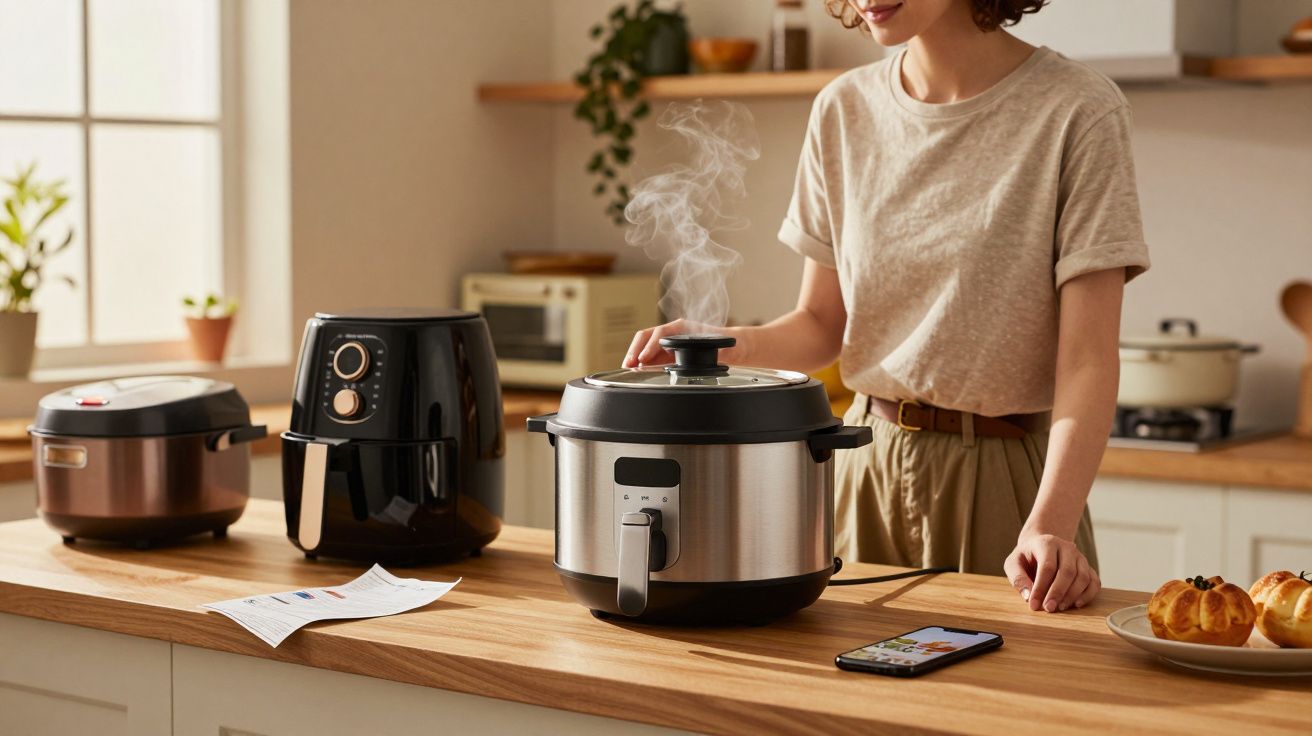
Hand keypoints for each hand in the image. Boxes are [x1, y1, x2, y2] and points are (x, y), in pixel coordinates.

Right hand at [622, 319, 745, 367]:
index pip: (661, 333)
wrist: (735, 347)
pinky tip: (637, 369)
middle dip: (636, 350)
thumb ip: (715, 352)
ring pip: (645, 344)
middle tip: (628, 364)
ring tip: (628, 368)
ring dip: (635, 355)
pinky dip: (641, 361)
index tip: (643, 359)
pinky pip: (650, 353)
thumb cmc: (730, 345)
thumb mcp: (724, 348)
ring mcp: (669, 341)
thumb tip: (710, 357)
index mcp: (684, 328)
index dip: (650, 346)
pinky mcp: (668, 352)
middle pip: (647, 336)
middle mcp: (674, 332)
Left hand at [1003, 532, 1100, 612]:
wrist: (1041, 547)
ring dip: (1072, 595)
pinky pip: (1094, 582)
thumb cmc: (1026, 558)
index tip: (1034, 604)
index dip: (1041, 587)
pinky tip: (1076, 604)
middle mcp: (1067, 548)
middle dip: (1058, 593)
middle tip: (1049, 609)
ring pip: (1083, 577)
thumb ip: (1017, 578)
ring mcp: (1080, 557)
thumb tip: (1028, 596)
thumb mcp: (1013, 563)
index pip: (1047, 567)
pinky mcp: (1088, 567)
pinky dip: (1088, 595)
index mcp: (1047, 543)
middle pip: (1068, 571)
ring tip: (1060, 608)